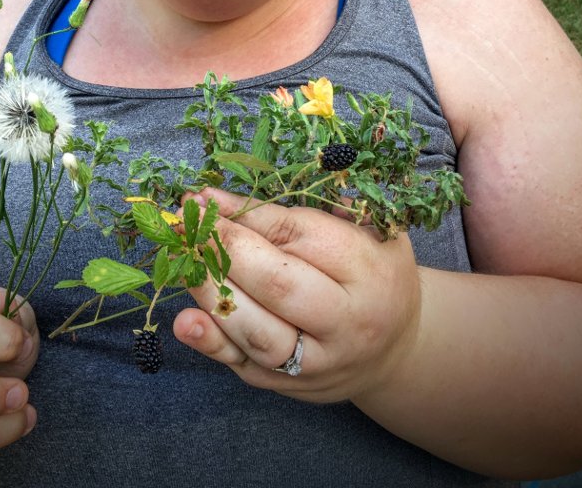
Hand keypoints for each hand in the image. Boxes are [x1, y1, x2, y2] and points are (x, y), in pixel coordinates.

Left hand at [173, 189, 420, 402]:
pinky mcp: (290, 386)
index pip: (298, 235)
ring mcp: (317, 360)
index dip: (247, 214)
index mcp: (367, 270)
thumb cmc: (376, 271)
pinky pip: (245, 365)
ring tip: (183, 258)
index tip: (208, 196)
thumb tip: (250, 194)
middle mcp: (346, 321)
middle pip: (277, 284)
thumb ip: (322, 205)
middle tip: (188, 221)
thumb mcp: (370, 228)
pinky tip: (185, 321)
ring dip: (212, 292)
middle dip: (225, 248)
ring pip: (258, 331)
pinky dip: (212, 343)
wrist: (397, 347)